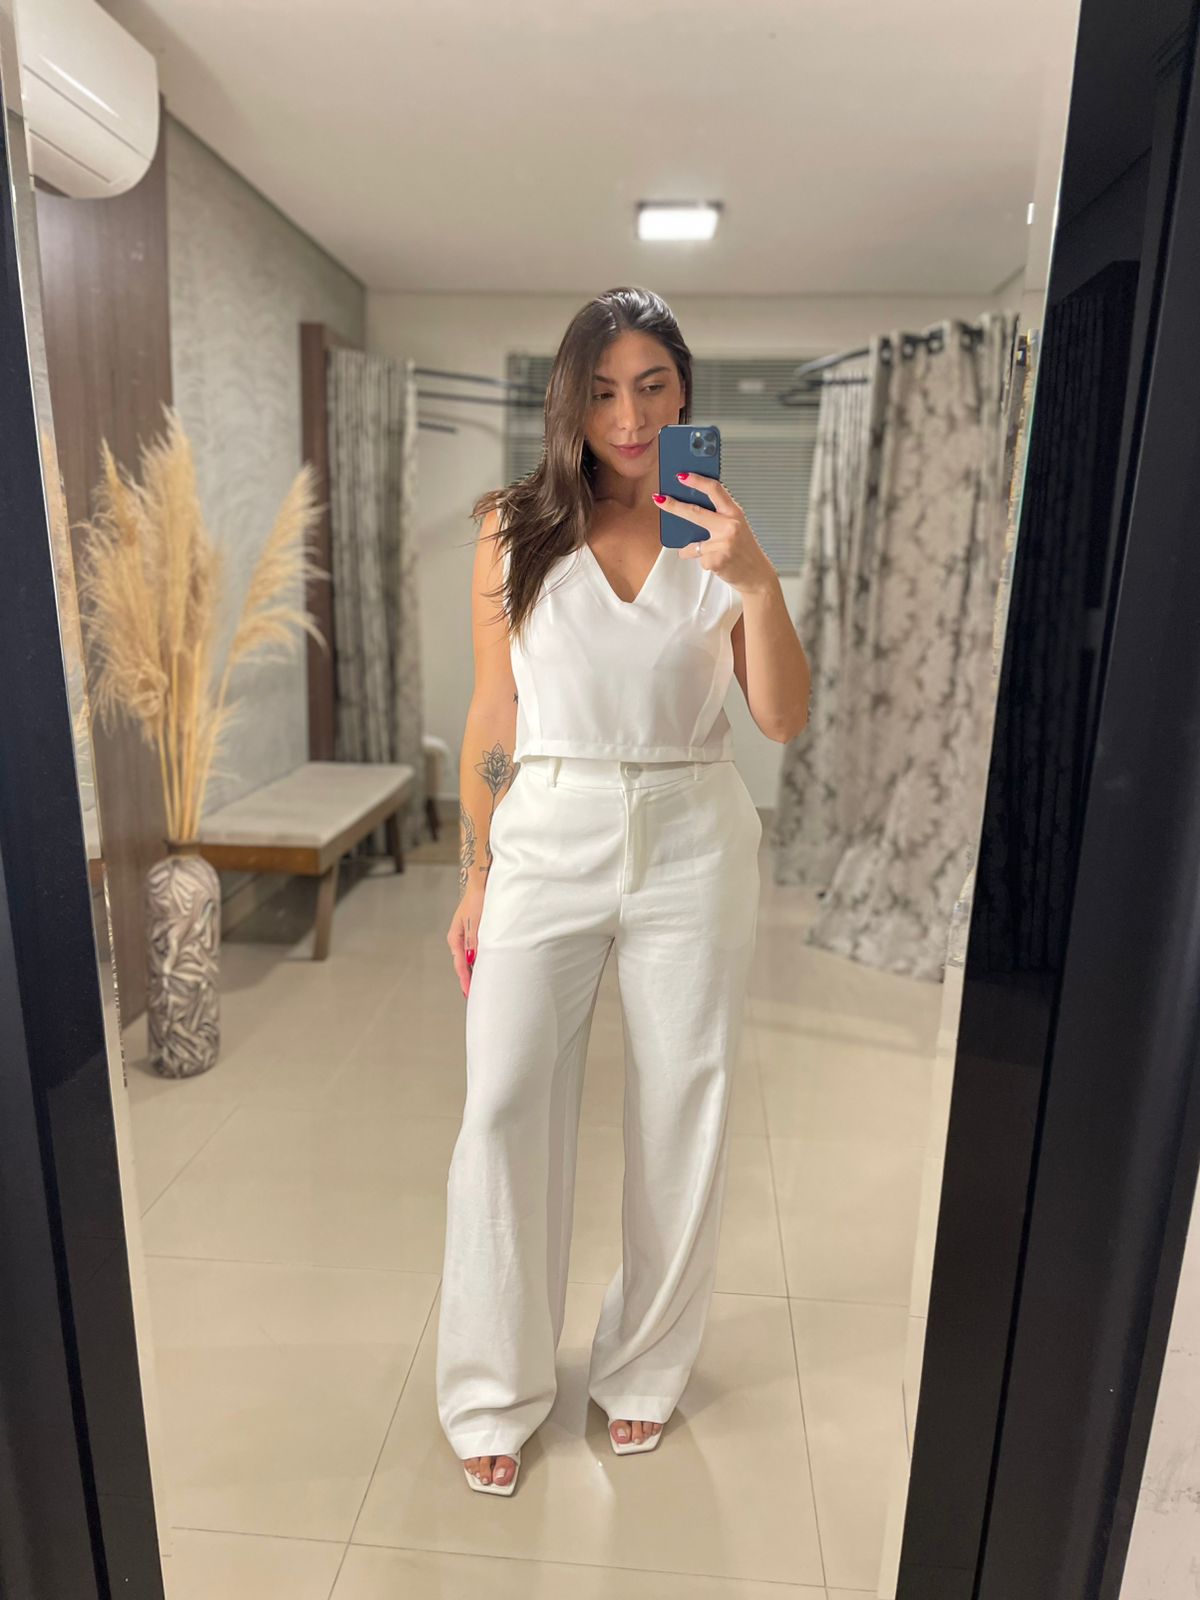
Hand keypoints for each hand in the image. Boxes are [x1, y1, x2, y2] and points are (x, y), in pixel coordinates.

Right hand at [447, 887, 485, 997]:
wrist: (481, 884)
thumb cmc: (478, 900)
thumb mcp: (476, 922)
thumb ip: (474, 942)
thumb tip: (472, 960)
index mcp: (455, 939)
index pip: (460, 965)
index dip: (466, 981)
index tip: (470, 993)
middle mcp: (459, 940)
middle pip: (463, 965)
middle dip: (469, 980)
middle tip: (476, 997)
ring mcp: (466, 938)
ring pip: (470, 960)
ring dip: (475, 972)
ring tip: (481, 987)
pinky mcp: (474, 935)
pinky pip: (475, 953)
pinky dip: (479, 962)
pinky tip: (485, 968)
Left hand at [653, 474, 778, 596]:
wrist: (757, 576)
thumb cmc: (744, 550)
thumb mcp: (736, 527)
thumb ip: (718, 518)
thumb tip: (688, 510)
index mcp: (734, 513)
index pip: (715, 490)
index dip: (697, 481)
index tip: (682, 476)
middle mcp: (730, 526)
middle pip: (695, 512)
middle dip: (673, 505)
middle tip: (658, 499)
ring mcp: (723, 543)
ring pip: (693, 543)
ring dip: (691, 549)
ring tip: (709, 553)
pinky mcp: (716, 560)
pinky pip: (697, 558)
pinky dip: (703, 561)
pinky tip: (717, 563)